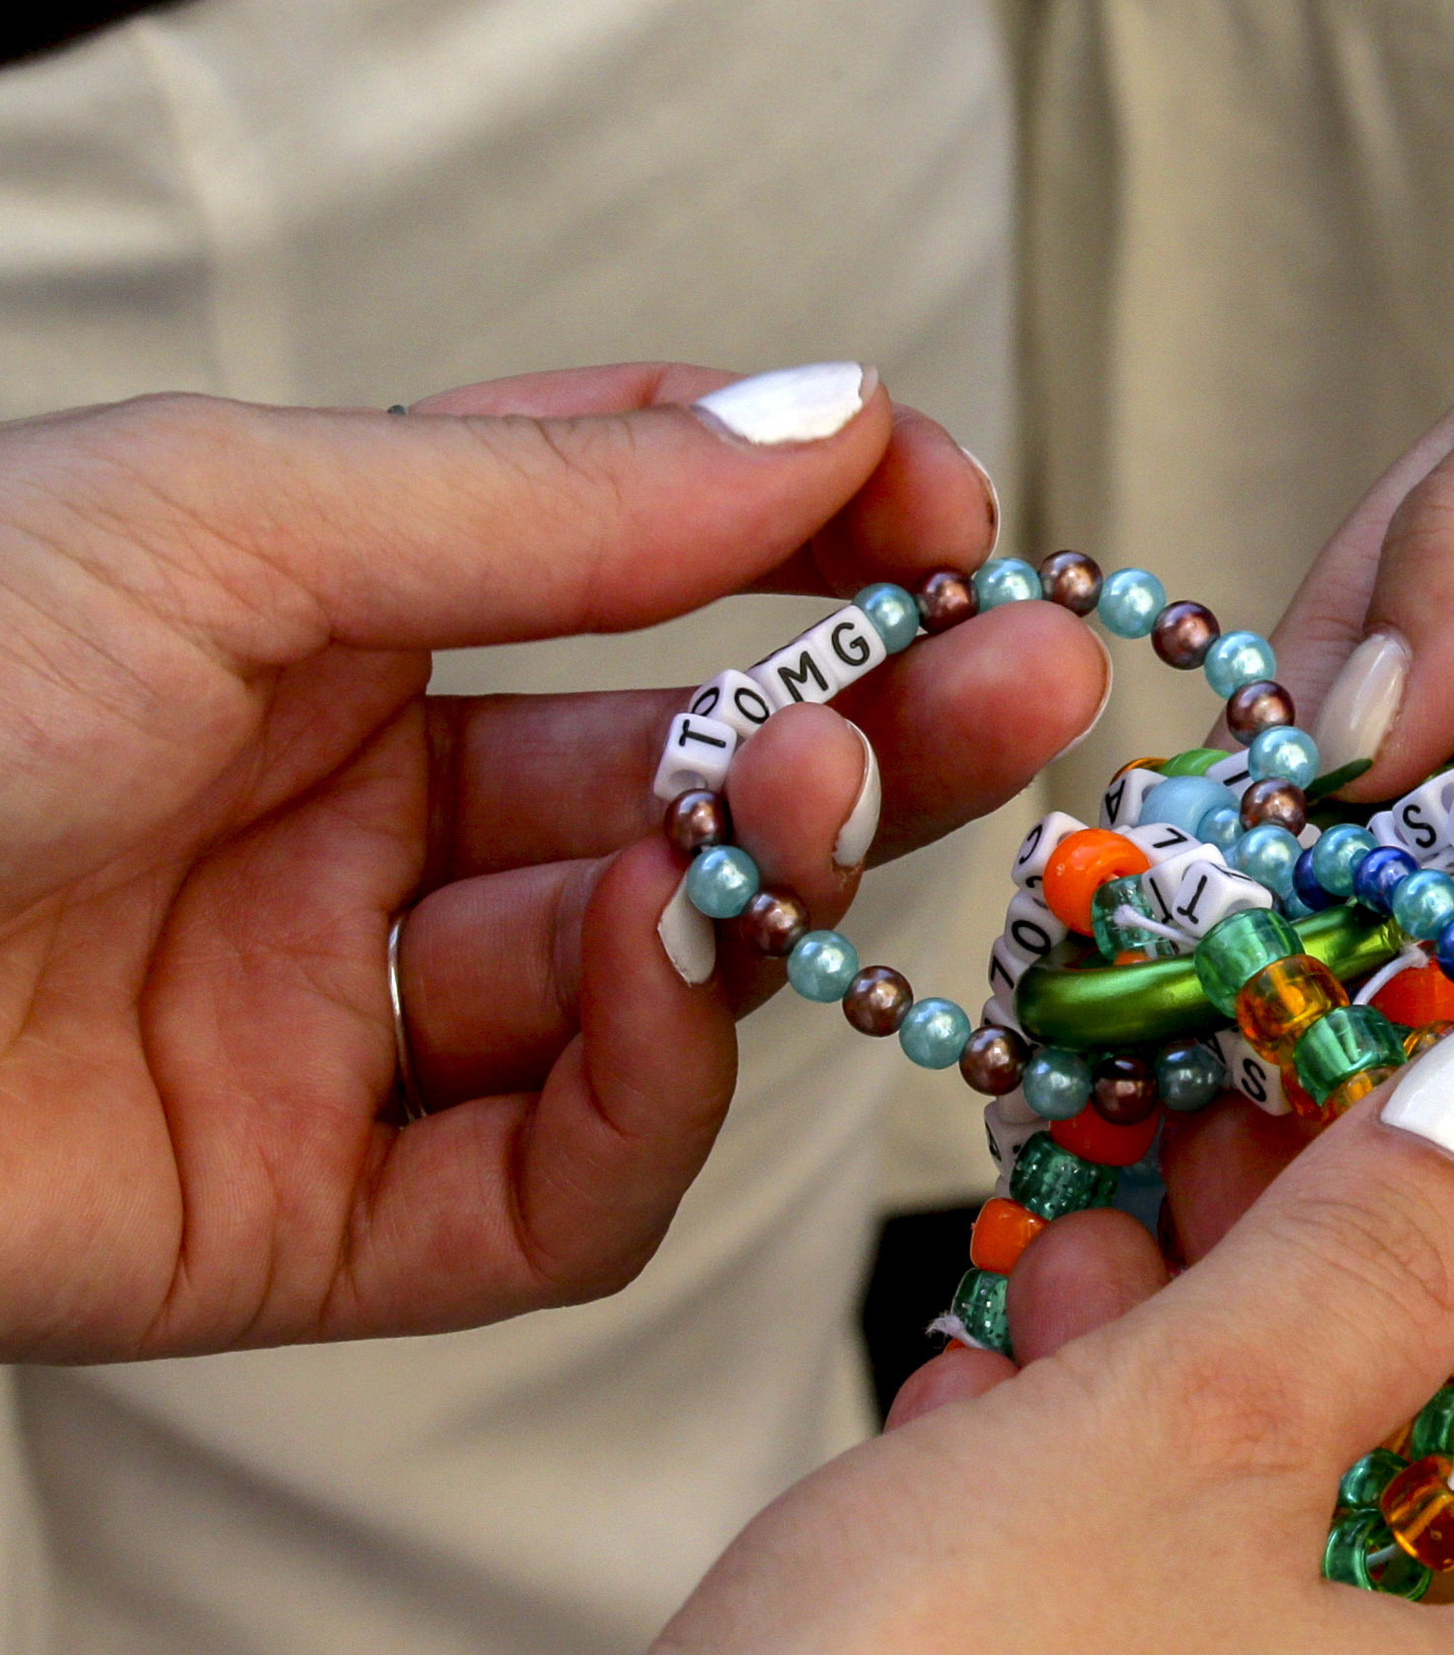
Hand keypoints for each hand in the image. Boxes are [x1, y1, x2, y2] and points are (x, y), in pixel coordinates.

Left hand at [0, 363, 1104, 1361]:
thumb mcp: (228, 524)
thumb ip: (555, 502)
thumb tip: (829, 422)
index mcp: (311, 629)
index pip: (626, 576)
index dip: (801, 544)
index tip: (946, 516)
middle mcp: (344, 830)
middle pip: (681, 795)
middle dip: (862, 731)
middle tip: (1023, 676)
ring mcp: (335, 1033)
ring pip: (648, 989)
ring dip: (755, 895)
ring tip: (793, 804)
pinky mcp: (311, 1231)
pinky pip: (551, 1191)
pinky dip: (645, 1097)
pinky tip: (663, 979)